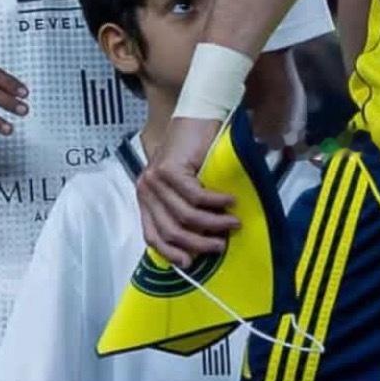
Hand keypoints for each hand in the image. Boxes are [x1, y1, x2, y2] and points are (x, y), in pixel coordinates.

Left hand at [136, 115, 237, 268]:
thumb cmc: (195, 153)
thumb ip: (184, 210)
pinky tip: (231, 201)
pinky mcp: (169, 169)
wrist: (199, 117)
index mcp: (146, 198)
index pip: (152, 235)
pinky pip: (195, 197)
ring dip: (213, 224)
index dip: (171, 253)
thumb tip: (200, 244)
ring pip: (185, 216)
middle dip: (198, 243)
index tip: (192, 263)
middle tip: (221, 245)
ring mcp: (155, 179)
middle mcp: (145, 189)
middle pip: (170, 230)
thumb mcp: (185, 186)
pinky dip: (216, 202)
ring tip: (233, 224)